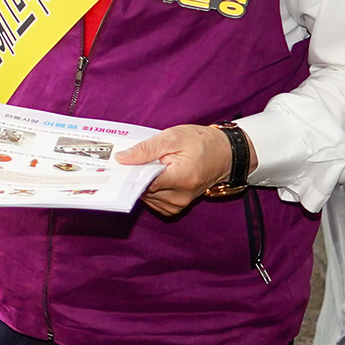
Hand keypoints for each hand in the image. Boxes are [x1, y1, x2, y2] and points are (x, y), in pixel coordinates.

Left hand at [116, 124, 241, 216]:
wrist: (224, 154)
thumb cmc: (201, 143)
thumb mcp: (173, 137)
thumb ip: (146, 149)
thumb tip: (122, 159)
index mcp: (181, 178)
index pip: (144, 183)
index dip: (130, 173)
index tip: (121, 165)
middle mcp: (180, 196)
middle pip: (144, 190)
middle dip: (137, 175)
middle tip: (138, 159)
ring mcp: (179, 204)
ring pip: (146, 197)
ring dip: (143, 182)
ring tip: (152, 166)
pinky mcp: (176, 207)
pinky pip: (153, 201)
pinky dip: (150, 189)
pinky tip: (155, 176)